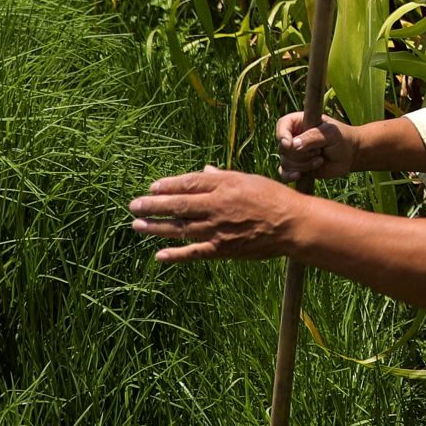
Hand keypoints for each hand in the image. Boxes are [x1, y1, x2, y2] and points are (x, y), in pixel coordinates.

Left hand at [130, 166, 304, 261]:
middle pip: (179, 206)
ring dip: (156, 228)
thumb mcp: (248, 179)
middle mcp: (217, 207)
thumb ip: (222, 177)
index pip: (189, 183)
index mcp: (225, 186)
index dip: (168, 185)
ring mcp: (218, 230)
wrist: (292, 224)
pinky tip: (159, 255)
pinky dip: (175, 255)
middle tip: (134, 205)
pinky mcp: (222, 250)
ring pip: (180, 229)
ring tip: (137, 225)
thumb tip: (203, 171)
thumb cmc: (272, 197)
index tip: (152, 187)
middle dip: (153, 206)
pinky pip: (194, 253)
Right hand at [275, 110, 358, 180]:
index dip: (282, 134)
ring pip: (286, 162)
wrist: (350, 155)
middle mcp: (294, 137)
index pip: (283, 124)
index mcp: (300, 122)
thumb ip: (313, 137)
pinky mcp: (296, 167)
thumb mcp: (331, 133)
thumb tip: (293, 145)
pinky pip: (284, 173)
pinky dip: (290, 176)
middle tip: (320, 150)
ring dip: (303, 164)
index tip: (289, 144)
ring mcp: (294, 153)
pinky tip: (299, 176)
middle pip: (283, 148)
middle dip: (301, 153)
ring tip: (320, 160)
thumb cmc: (342, 138)